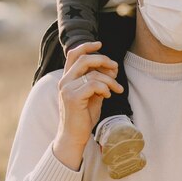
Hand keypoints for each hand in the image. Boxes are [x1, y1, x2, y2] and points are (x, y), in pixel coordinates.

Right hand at [53, 42, 122, 169]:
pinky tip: (108, 96)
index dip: (87, 46)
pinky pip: (94, 85)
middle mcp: (64, 81)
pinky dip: (105, 88)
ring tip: (117, 89)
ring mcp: (67, 88)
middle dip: (104, 60)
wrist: (73, 137)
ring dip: (110, 80)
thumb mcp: (92, 96)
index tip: (100, 44)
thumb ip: (97, 82)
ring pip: (93, 73)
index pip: (73, 54)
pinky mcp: (72, 97)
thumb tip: (111, 69)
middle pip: (84, 59)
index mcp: (67, 78)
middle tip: (116, 68)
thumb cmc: (83, 117)